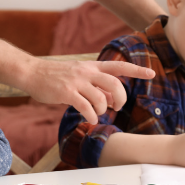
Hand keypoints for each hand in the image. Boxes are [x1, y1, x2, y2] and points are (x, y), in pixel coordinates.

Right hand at [23, 59, 154, 124]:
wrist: (33, 73)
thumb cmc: (57, 77)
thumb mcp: (80, 77)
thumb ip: (96, 86)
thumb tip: (112, 99)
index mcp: (92, 66)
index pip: (119, 66)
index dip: (136, 70)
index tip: (151, 73)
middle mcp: (87, 72)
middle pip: (114, 83)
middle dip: (121, 98)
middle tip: (117, 107)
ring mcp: (77, 81)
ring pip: (101, 98)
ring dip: (103, 110)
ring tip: (96, 113)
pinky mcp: (67, 92)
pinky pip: (86, 107)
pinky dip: (91, 116)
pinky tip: (89, 119)